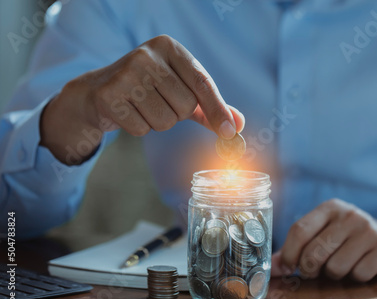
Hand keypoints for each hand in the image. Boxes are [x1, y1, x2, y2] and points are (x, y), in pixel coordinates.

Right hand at [41, 34, 244, 164]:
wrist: (98, 92)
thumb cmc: (148, 90)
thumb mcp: (181, 91)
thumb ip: (210, 107)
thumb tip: (237, 125)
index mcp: (169, 47)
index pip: (202, 82)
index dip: (217, 109)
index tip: (229, 132)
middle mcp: (147, 55)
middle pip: (185, 106)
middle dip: (178, 114)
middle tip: (160, 103)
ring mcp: (125, 73)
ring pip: (165, 121)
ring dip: (158, 123)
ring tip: (143, 107)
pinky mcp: (109, 95)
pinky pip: (142, 129)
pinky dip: (139, 128)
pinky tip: (128, 112)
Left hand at [274, 198, 376, 280]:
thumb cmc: (348, 241)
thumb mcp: (323, 236)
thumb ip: (295, 250)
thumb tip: (271, 268)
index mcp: (330, 207)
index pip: (299, 230)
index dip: (289, 253)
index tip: (287, 268)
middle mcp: (349, 214)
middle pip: (315, 251)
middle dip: (310, 269)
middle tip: (314, 272)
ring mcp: (369, 229)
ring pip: (336, 267)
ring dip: (335, 274)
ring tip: (342, 266)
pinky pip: (359, 274)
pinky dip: (356, 277)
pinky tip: (362, 267)